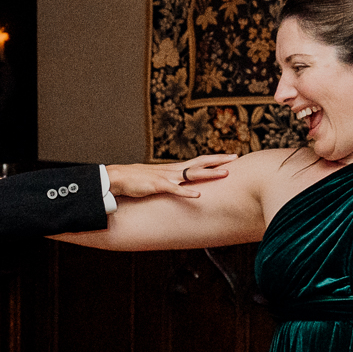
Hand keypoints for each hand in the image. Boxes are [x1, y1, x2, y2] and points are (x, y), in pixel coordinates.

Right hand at [105, 154, 237, 198]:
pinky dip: (187, 191)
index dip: (213, 159)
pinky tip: (198, 194)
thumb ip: (168, 183)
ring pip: (193, 174)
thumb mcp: (156, 181)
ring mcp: (166, 177)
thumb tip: (177, 187)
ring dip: (210, 174)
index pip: (197, 161)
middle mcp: (173, 170)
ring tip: (226, 173)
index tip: (228, 157)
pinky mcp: (158, 186)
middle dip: (218, 160)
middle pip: (200, 162)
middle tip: (235, 157)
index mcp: (173, 169)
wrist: (117, 178)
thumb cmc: (135, 181)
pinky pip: (176, 189)